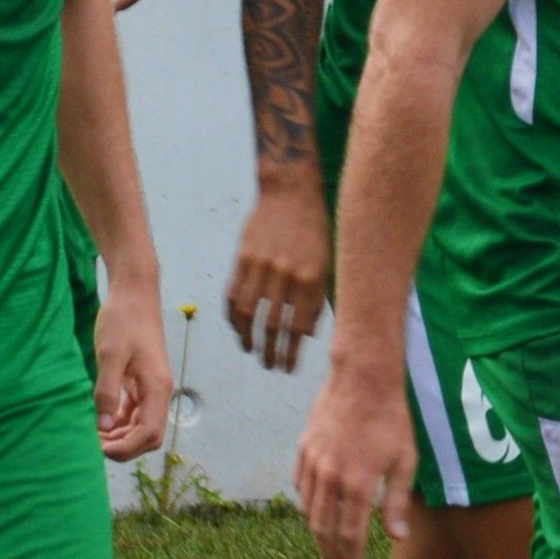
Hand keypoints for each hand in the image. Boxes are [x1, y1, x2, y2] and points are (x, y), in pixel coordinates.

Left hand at [94, 285, 174, 461]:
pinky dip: (119, 422)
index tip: (99, 448)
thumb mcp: (110, 355)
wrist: (134, 292)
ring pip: (141, 427)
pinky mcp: (141, 382)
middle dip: (123, 447)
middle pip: (148, 436)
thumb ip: (107, 392)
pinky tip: (99, 421)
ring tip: (92, 435)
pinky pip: (134, 413)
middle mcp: (159, 392)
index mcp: (157, 387)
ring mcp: (151, 388)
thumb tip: (103, 427)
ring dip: (119, 437)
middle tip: (92, 444)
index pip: (149, 433)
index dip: (126, 448)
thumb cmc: (123, 319)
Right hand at [226, 172, 333, 370]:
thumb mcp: (326, 263)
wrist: (291, 191)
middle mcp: (287, 275)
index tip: (288, 367)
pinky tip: (238, 327)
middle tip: (270, 367)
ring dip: (248, 338)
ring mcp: (263, 266)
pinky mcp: (244, 258)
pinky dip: (234, 315)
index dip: (292, 352)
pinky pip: (234, 294)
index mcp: (312, 279)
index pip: (299, 327)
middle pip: (273, 325)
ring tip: (251, 351)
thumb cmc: (314, 230)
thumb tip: (306, 334)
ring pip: (249, 313)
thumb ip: (316, 297)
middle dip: (270, 352)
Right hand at [291, 354, 416, 558]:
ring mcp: (312, 463)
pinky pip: (300, 486)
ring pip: (308, 511)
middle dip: (332, 555)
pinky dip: (308, 505)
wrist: (364, 378)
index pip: (349, 537)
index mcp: (356, 485)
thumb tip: (396, 537)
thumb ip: (396, 502)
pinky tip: (319, 511)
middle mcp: (329, 478)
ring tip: (331, 544)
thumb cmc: (391, 419)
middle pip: (323, 530)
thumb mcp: (405, 462)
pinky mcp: (303, 449)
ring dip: (318, 533)